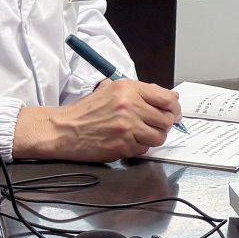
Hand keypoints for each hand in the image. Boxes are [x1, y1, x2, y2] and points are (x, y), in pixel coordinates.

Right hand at [12, 78, 183, 161]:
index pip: (166, 98)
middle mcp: (130, 106)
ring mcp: (127, 127)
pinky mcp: (122, 145)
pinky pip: (144, 149)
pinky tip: (127, 142)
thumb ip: (141, 92)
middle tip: (156, 126)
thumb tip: (170, 97)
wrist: (64, 129)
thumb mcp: (112, 90)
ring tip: (141, 135)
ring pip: (159, 136)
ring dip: (154, 137)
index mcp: (129, 89)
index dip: (174, 107)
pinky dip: (140, 147)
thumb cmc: (87, 111)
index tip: (174, 113)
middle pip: (166, 119)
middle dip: (165, 124)